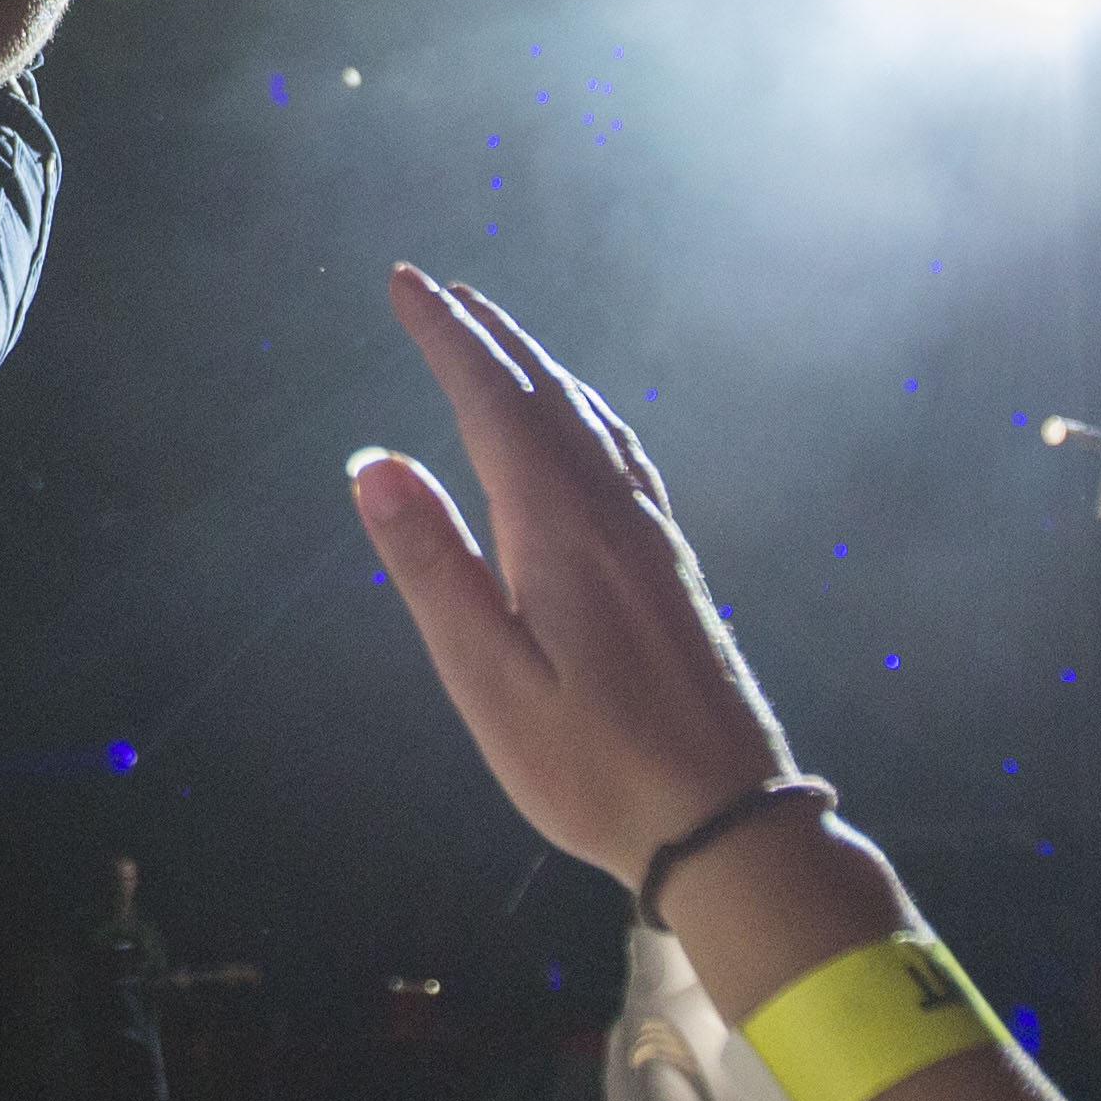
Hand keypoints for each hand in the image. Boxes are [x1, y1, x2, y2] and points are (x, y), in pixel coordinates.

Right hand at [346, 267, 800, 890]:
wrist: (726, 817)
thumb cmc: (595, 764)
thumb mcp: (488, 679)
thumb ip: (433, 567)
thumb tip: (374, 461)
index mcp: (561, 526)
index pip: (491, 401)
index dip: (445, 338)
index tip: (404, 283)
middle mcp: (613, 510)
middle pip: (544, 394)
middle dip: (487, 337)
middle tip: (437, 289)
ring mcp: (651, 534)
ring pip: (588, 417)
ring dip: (535, 365)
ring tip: (496, 336)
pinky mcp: (671, 566)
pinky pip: (617, 450)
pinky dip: (580, 410)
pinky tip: (577, 427)